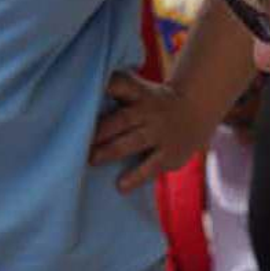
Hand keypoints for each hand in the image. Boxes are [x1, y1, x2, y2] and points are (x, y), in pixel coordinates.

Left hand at [89, 71, 205, 194]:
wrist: (195, 110)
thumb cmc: (152, 103)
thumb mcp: (139, 90)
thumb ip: (116, 92)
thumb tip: (74, 94)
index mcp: (138, 94)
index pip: (122, 84)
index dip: (108, 85)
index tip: (91, 89)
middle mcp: (148, 112)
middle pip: (123, 118)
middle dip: (102, 129)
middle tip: (78, 140)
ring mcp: (159, 134)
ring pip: (134, 142)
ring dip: (112, 150)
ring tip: (92, 159)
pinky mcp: (168, 155)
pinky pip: (151, 167)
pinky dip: (136, 177)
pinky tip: (121, 186)